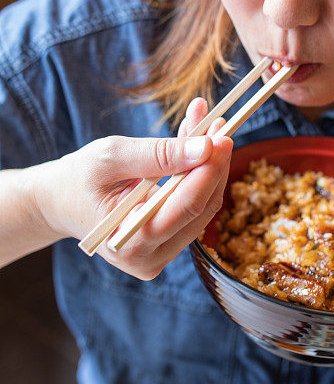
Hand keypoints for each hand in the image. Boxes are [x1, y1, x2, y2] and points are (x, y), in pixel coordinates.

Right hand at [33, 98, 232, 279]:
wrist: (61, 202)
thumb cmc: (79, 178)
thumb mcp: (112, 157)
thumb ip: (158, 154)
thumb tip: (205, 148)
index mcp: (130, 242)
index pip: (187, 206)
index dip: (209, 169)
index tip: (221, 135)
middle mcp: (150, 258)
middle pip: (202, 208)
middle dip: (214, 163)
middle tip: (220, 125)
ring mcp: (161, 255)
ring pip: (204, 207)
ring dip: (211, 166)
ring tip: (210, 128)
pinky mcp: (168, 244)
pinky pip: (194, 208)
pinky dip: (200, 176)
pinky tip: (199, 147)